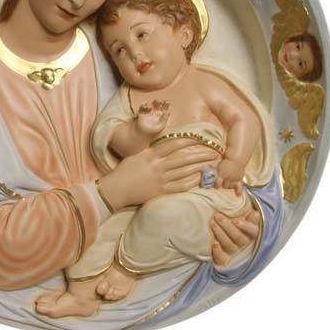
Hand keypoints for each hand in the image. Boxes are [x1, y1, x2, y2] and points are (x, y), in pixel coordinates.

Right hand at [100, 137, 220, 209]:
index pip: (173, 144)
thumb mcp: (137, 156)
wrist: (115, 189)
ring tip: (210, 165)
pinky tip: (199, 179)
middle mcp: (158, 166)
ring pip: (184, 172)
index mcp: (151, 154)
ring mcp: (160, 180)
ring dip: (199, 168)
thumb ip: (151, 151)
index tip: (200, 137)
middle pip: (183, 158)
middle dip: (200, 155)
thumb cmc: (124, 171)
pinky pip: (180, 187)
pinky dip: (191, 183)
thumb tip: (164, 146)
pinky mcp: (160, 192)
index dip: (188, 140)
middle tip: (214, 153)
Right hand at [135, 100, 169, 136]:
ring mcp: (148, 113)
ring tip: (150, 107)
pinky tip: (147, 108)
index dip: (166, 103)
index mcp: (161, 116)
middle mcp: (154, 113)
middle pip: (157, 104)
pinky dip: (144, 106)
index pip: (164, 107)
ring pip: (150, 104)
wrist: (143, 135)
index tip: (167, 102)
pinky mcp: (141, 113)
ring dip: (150, 104)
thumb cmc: (153, 132)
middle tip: (159, 102)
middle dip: (158, 101)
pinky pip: (142, 107)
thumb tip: (168, 111)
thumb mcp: (161, 126)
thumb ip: (165, 118)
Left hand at [210, 210, 260, 265]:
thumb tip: (255, 212)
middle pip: (238, 237)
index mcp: (249, 232)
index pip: (253, 232)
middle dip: (227, 226)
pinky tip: (213, 245)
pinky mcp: (224, 257)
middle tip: (217, 216)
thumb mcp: (239, 211)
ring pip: (230, 246)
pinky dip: (218, 253)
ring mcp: (233, 250)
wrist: (218, 227)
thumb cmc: (231, 217)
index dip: (246, 227)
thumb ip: (246, 210)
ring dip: (220, 235)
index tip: (237, 220)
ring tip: (212, 224)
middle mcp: (243, 242)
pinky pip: (222, 259)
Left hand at [216, 159, 244, 195]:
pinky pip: (239, 186)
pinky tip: (238, 195)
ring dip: (228, 186)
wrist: (235, 160)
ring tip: (228, 183)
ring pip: (230, 187)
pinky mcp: (239, 179)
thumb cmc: (225, 164)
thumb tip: (206, 175)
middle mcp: (228, 177)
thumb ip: (214, 173)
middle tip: (223, 182)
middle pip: (224, 186)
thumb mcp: (218, 167)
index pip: (217, 183)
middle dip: (223, 185)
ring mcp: (234, 178)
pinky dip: (239, 191)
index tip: (216, 184)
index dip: (216, 185)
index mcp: (221, 174)